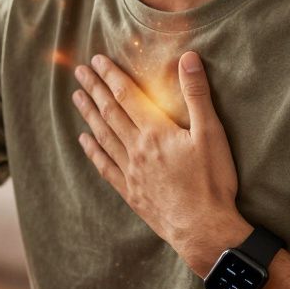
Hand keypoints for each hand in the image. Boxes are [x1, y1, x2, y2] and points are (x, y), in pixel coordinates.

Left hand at [72, 51, 250, 275]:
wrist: (203, 230)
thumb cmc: (212, 182)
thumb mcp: (211, 134)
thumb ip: (197, 94)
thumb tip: (188, 58)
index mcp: (156, 131)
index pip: (127, 95)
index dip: (111, 75)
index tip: (97, 61)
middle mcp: (137, 148)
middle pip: (110, 112)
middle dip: (94, 89)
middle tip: (79, 72)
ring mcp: (131, 171)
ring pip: (103, 136)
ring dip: (89, 115)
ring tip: (77, 98)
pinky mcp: (131, 191)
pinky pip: (105, 166)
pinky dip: (93, 151)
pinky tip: (85, 141)